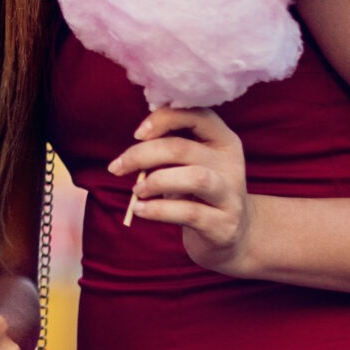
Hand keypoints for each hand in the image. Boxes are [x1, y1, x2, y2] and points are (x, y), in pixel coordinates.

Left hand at [110, 106, 253, 275]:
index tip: (137, 134)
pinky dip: (158, 210)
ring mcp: (230, 195)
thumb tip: (138, 137)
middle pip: (183, 148)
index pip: (197, 114)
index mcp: (223, 140)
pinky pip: (189, 213)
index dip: (163, 119)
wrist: (231, 235)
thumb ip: (171, 146)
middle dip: (142, 155)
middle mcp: (231, 164)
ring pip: (195, 178)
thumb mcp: (189, 164)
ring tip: (137, 190)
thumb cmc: (198, 192)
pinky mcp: (223, 224)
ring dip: (156, 181)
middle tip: (117, 167)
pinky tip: (140, 210)